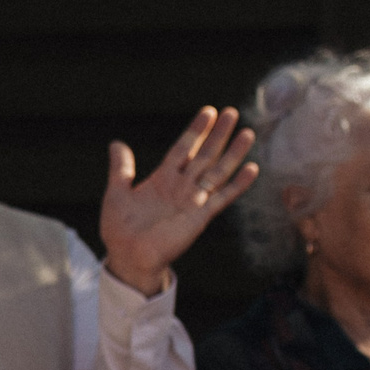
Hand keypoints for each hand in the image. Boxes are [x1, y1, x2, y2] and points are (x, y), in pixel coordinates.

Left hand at [99, 105, 258, 296]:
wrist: (128, 257)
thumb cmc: (120, 228)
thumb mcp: (117, 193)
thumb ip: (121, 168)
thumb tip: (116, 143)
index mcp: (162, 179)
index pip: (183, 148)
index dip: (196, 131)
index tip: (209, 112)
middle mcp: (181, 186)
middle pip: (204, 155)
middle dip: (218, 135)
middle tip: (232, 112)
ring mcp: (193, 200)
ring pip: (218, 172)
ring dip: (233, 154)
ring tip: (247, 134)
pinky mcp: (201, 217)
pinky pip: (223, 197)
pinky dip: (238, 184)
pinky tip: (252, 169)